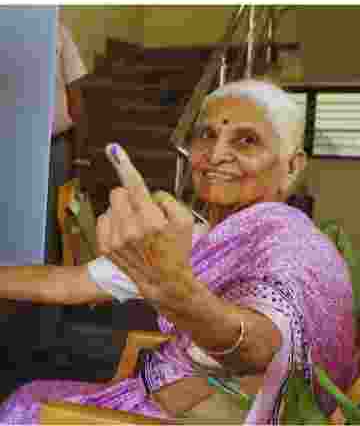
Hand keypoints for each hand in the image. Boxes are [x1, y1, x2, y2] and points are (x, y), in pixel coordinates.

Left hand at [95, 143, 196, 302]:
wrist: (163, 280)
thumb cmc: (177, 248)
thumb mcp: (186, 221)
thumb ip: (168, 200)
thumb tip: (149, 193)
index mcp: (151, 220)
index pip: (135, 186)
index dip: (125, 165)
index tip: (114, 149)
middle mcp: (130, 229)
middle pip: (118, 193)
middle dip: (130, 196)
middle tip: (144, 210)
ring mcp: (115, 239)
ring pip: (111, 206)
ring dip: (123, 210)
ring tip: (137, 226)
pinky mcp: (105, 246)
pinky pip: (103, 219)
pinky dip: (114, 222)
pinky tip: (126, 233)